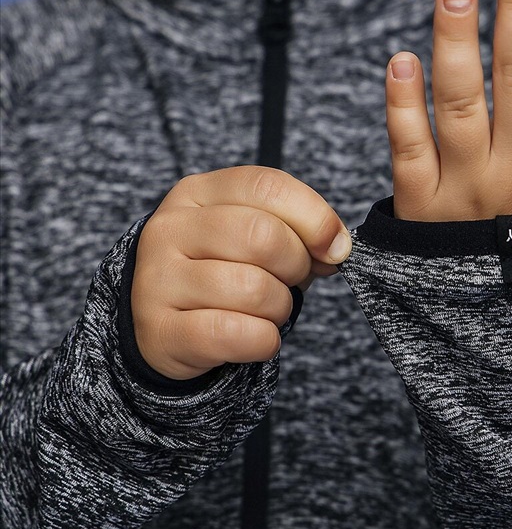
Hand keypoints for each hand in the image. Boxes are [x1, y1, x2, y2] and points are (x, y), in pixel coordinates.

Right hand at [131, 166, 350, 379]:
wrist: (166, 326)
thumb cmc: (225, 272)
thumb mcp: (256, 237)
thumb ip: (299, 231)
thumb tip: (335, 248)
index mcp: (197, 193)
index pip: (267, 187)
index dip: (315, 218)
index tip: (334, 249)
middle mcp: (170, 229)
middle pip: (262, 236)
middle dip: (296, 266)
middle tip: (290, 282)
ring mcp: (159, 279)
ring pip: (252, 289)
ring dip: (279, 308)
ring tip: (267, 311)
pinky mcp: (161, 330)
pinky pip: (234, 334)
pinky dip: (263, 341)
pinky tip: (257, 338)